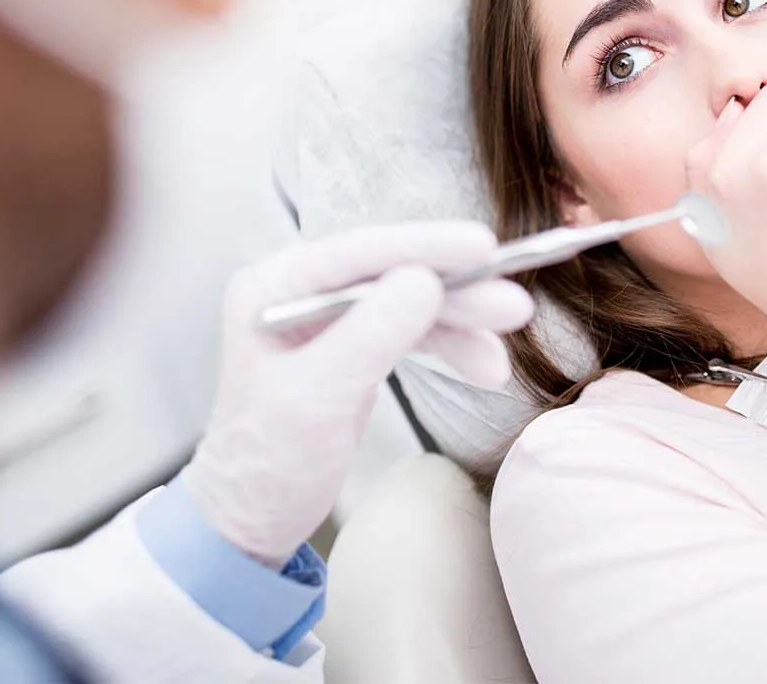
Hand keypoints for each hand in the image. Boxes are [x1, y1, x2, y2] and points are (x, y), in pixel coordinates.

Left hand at [181, 221, 533, 564]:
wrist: (251, 520)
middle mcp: (302, 291)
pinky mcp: (356, 347)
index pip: (360, 253)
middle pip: (394, 274)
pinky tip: (484, 366)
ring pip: (412, 303)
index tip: (482, 247)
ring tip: (502, 354)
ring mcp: (332, 319)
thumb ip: (369, 336)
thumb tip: (424, 281)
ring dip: (462, 324)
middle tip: (515, 306)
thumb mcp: (317, 399)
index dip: (425, 246)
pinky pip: (413, 332)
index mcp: (273, 286)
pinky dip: (451, 347)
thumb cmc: (265, 465)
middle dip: (457, 292)